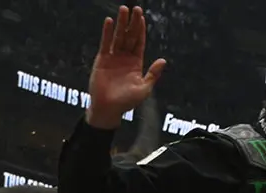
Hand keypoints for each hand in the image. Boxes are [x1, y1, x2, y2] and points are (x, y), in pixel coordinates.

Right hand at [85, 5, 164, 128]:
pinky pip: (106, 43)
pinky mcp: (102, 59)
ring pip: (118, 37)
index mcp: (136, 63)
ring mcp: (113, 57)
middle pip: (129, 36)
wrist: (108, 109)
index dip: (141, 30)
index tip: (142, 17)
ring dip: (121, 23)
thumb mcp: (144, 89)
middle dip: (132, 22)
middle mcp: (125, 57)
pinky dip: (107, 33)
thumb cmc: (127, 102)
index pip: (139, 42)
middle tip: (135, 8)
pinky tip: (109, 22)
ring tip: (123, 9)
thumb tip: (163, 60)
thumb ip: (153, 74)